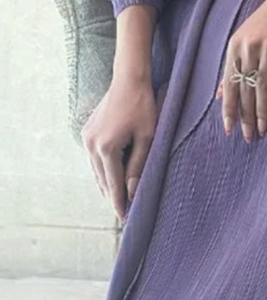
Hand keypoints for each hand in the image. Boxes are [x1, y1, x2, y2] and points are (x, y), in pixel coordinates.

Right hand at [82, 76, 157, 220]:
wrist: (128, 80)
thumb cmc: (144, 107)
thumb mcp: (147, 138)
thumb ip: (138, 166)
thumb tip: (132, 191)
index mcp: (107, 148)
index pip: (113, 184)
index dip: (119, 202)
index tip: (124, 218)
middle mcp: (91, 144)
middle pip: (102, 179)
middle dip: (112, 195)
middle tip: (124, 211)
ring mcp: (86, 137)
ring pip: (96, 170)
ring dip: (107, 182)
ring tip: (119, 197)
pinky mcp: (87, 131)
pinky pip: (95, 158)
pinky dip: (104, 168)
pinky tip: (112, 175)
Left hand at [217, 0, 266, 141]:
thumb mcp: (244, 38)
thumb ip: (233, 65)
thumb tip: (220, 94)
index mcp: (235, 45)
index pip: (229, 84)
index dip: (229, 109)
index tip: (229, 130)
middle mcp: (249, 46)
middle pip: (246, 89)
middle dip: (246, 117)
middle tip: (249, 137)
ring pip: (263, 88)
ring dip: (263, 112)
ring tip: (263, 129)